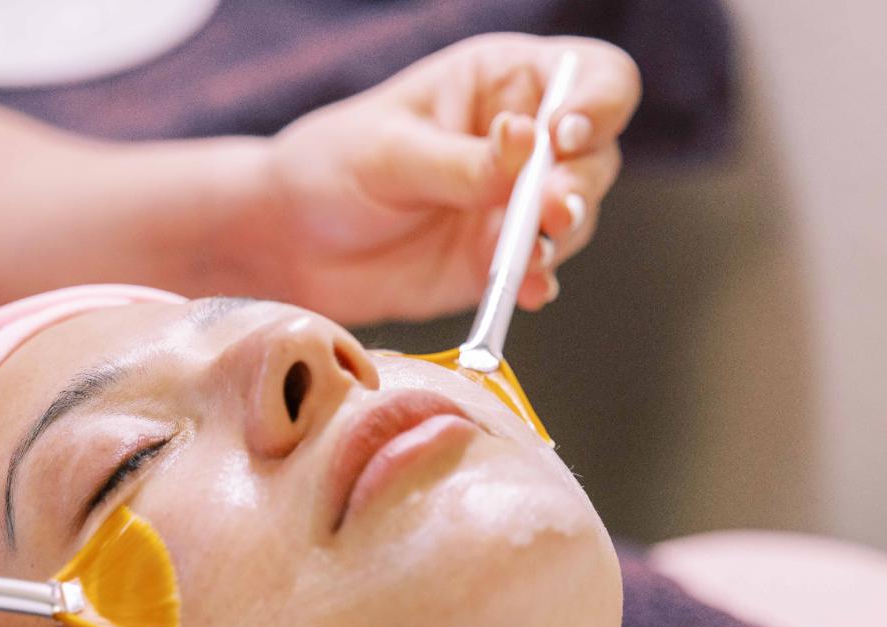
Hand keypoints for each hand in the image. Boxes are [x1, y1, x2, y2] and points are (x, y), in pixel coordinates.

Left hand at [254, 33, 639, 323]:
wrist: (289, 243)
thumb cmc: (330, 169)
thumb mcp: (390, 154)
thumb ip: (462, 161)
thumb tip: (528, 142)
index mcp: (502, 82)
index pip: (590, 75)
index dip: (597, 102)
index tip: (565, 136)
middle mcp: (524, 141)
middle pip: (596, 154)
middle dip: (578, 183)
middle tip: (550, 211)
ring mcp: (514, 205)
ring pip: (574, 216)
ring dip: (558, 236)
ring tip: (522, 254)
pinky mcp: (497, 261)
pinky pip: (538, 271)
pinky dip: (536, 282)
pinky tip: (524, 291)